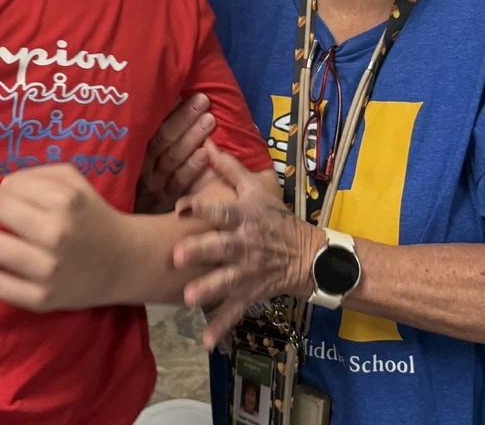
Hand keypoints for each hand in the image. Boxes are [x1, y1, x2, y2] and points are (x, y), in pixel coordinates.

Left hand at [0, 163, 127, 311]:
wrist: (122, 262)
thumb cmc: (91, 215)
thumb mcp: (75, 181)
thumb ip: (37, 174)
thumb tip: (1, 187)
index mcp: (65, 201)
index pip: (8, 186)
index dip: (1, 188)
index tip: (5, 195)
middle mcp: (55, 234)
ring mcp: (47, 270)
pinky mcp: (40, 299)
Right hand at [135, 93, 216, 212]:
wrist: (126, 231)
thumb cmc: (136, 182)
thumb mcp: (135, 158)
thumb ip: (149, 134)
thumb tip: (173, 99)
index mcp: (133, 152)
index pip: (151, 128)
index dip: (166, 111)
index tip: (181, 92)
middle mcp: (141, 168)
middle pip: (163, 141)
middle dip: (184, 119)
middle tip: (202, 100)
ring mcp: (153, 186)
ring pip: (172, 159)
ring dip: (191, 138)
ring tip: (210, 119)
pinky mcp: (164, 203)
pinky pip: (179, 183)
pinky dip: (192, 168)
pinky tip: (206, 154)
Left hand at [172, 142, 322, 348]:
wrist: (308, 253)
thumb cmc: (276, 216)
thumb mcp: (257, 188)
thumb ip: (229, 168)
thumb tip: (206, 143)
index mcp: (244, 216)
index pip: (221, 210)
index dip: (201, 208)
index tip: (179, 208)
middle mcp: (245, 243)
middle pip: (220, 246)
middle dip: (200, 252)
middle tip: (176, 257)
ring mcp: (249, 270)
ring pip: (226, 281)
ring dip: (208, 290)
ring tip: (188, 298)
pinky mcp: (251, 292)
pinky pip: (235, 311)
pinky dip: (221, 327)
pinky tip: (205, 341)